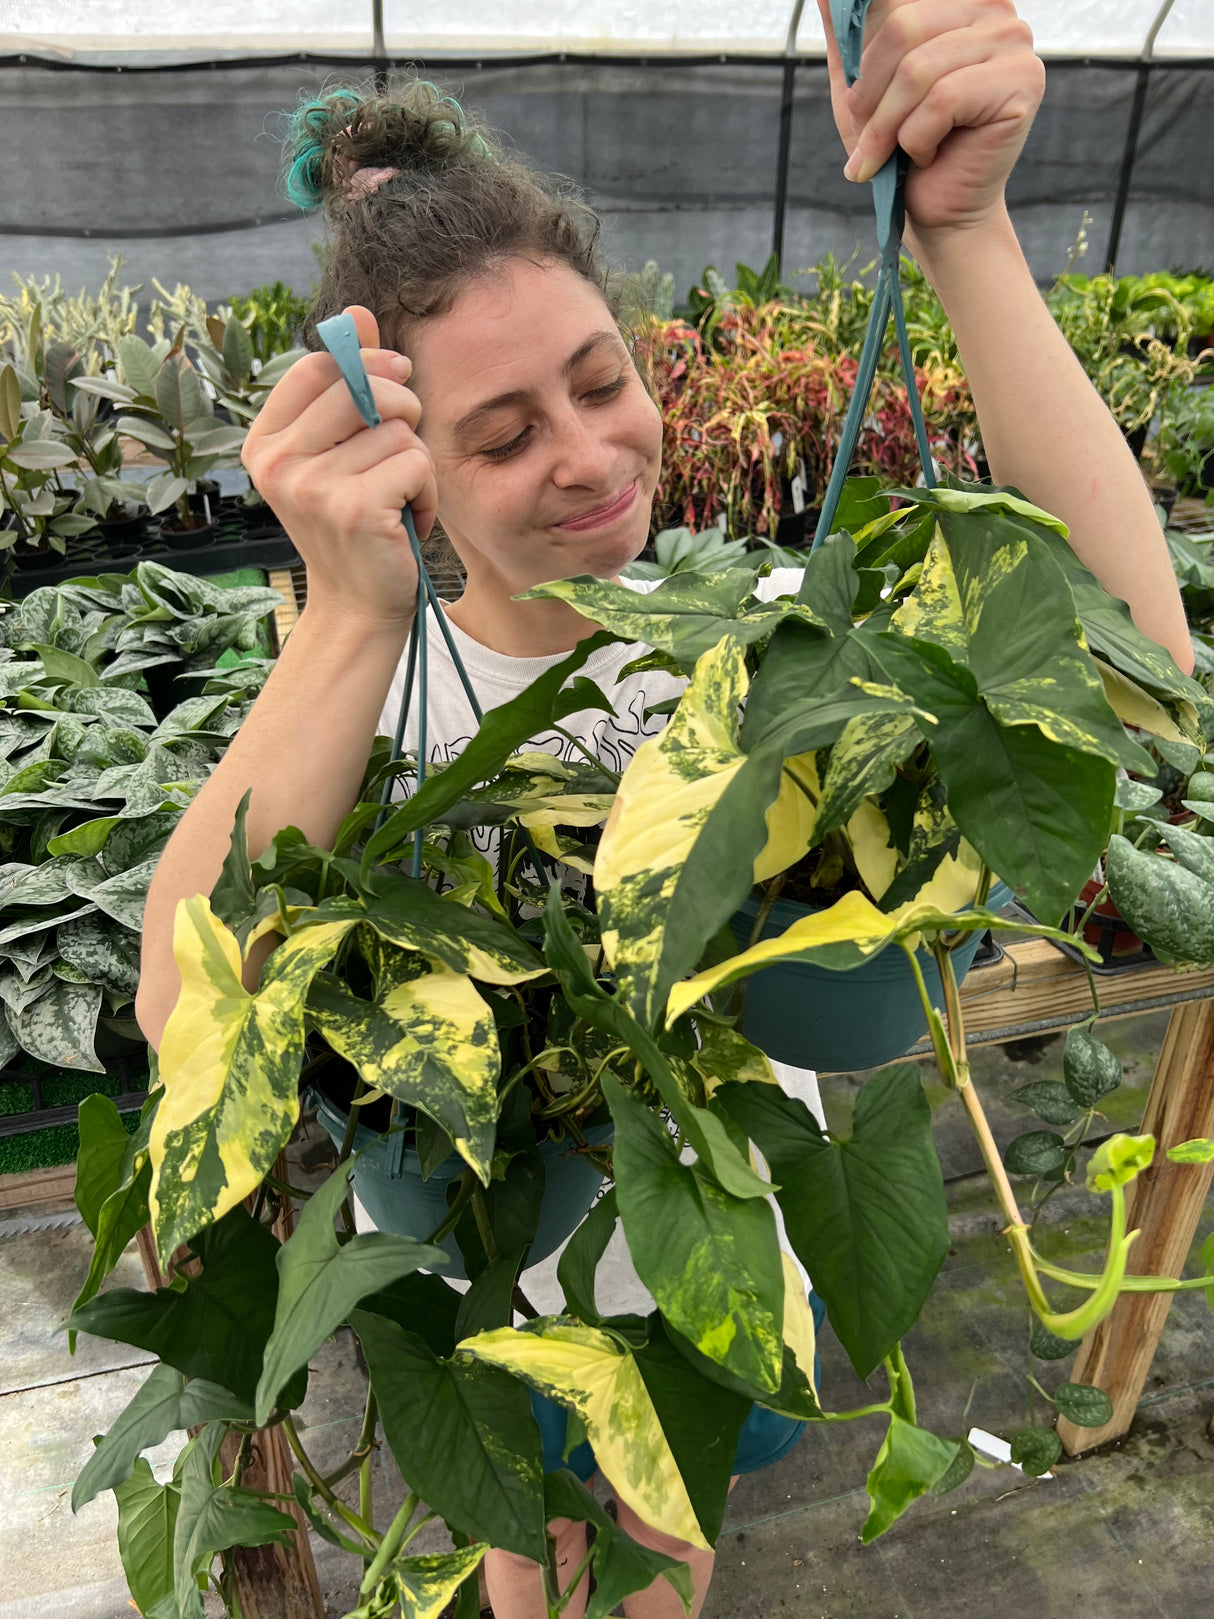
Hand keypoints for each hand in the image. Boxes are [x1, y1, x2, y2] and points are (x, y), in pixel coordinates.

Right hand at [241, 305, 438, 627]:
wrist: (359, 606)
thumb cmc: (357, 525)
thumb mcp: (343, 452)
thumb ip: (347, 384)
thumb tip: (358, 312)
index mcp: (265, 442)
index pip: (316, 365)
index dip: (365, 362)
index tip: (396, 377)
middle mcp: (278, 462)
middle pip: (360, 387)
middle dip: (401, 409)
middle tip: (404, 451)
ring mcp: (311, 487)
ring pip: (396, 429)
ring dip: (416, 463)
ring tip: (400, 498)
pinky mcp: (353, 509)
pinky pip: (415, 463)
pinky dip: (427, 492)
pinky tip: (410, 519)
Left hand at [816, 0, 1045, 233]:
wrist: (937, 211)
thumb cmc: (901, 148)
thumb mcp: (861, 85)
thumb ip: (849, 31)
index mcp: (958, 0)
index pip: (896, 4)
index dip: (867, 53)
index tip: (857, 98)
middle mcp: (994, 8)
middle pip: (902, 27)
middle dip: (871, 96)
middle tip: (868, 140)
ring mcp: (1014, 41)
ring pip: (919, 69)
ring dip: (890, 125)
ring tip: (889, 155)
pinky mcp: (1023, 81)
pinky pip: (943, 100)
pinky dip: (918, 139)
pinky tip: (928, 154)